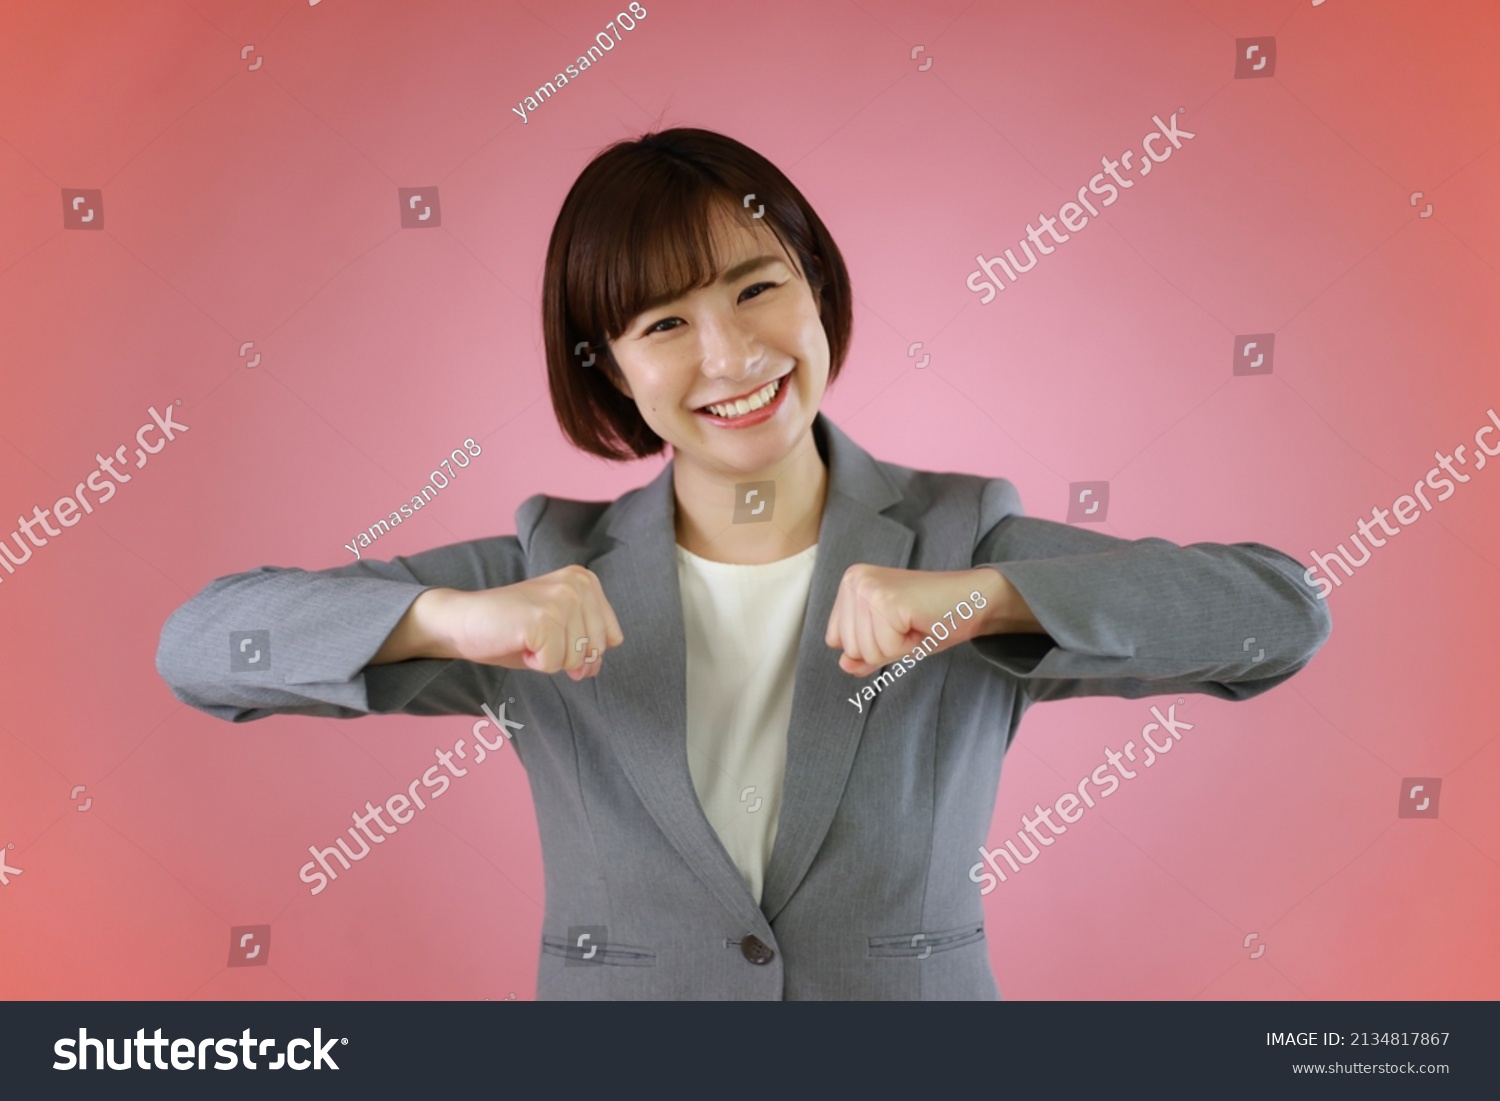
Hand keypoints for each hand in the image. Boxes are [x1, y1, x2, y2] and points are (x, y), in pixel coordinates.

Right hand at [376, 566, 623, 680]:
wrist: (463, 620)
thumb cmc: (512, 628)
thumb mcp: (561, 628)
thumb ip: (588, 640)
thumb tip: (595, 665)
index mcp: (586, 580)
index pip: (612, 637)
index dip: (582, 649)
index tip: (553, 633)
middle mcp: (577, 585)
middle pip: (595, 650)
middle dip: (565, 656)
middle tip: (536, 637)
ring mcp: (561, 600)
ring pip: (575, 660)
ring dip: (548, 659)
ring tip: (526, 637)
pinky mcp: (543, 619)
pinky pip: (553, 664)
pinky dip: (534, 663)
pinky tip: (518, 641)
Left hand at [824, 565, 1032, 677]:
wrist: (972, 601)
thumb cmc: (933, 617)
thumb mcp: (890, 638)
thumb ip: (863, 653)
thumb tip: (843, 665)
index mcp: (851, 583)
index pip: (835, 638)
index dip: (870, 643)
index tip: (895, 624)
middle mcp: (855, 580)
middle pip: (850, 647)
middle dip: (884, 647)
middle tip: (908, 625)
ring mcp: (869, 589)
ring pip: (867, 651)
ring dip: (897, 647)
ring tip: (914, 624)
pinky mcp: (887, 601)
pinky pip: (886, 649)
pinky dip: (907, 646)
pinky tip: (920, 624)